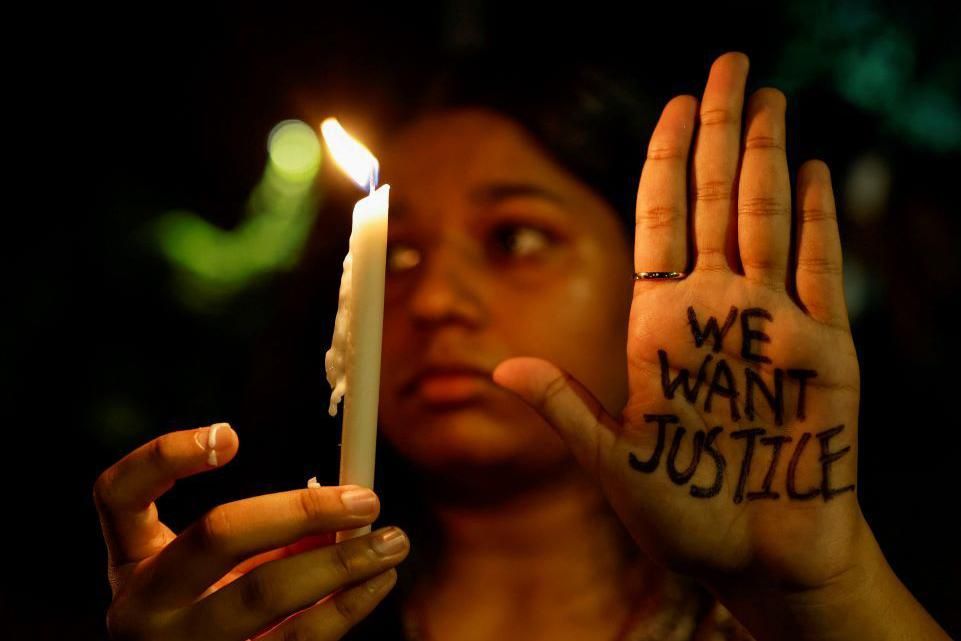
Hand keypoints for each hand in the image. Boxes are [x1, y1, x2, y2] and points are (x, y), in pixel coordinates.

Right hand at [94, 423, 408, 639]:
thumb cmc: (213, 616)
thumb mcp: (216, 574)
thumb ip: (265, 535)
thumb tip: (343, 510)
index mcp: (131, 565)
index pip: (119, 493)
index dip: (165, 455)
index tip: (232, 433)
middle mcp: (142, 609)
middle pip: (218, 535)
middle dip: (300, 509)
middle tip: (367, 499)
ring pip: (266, 594)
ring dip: (341, 563)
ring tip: (393, 542)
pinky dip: (345, 609)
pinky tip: (377, 584)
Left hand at [494, 52, 868, 632]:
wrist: (759, 561)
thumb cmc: (686, 516)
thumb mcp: (614, 461)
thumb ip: (566, 408)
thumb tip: (498, 370)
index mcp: (661, 325)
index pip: (662, 221)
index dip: (666, 162)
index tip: (672, 105)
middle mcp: (717, 311)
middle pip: (716, 200)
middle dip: (720, 130)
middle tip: (727, 63)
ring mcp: (772, 325)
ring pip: (769, 218)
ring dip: (767, 154)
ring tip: (766, 95)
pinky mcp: (825, 353)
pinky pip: (822, 273)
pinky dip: (818, 221)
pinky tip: (811, 170)